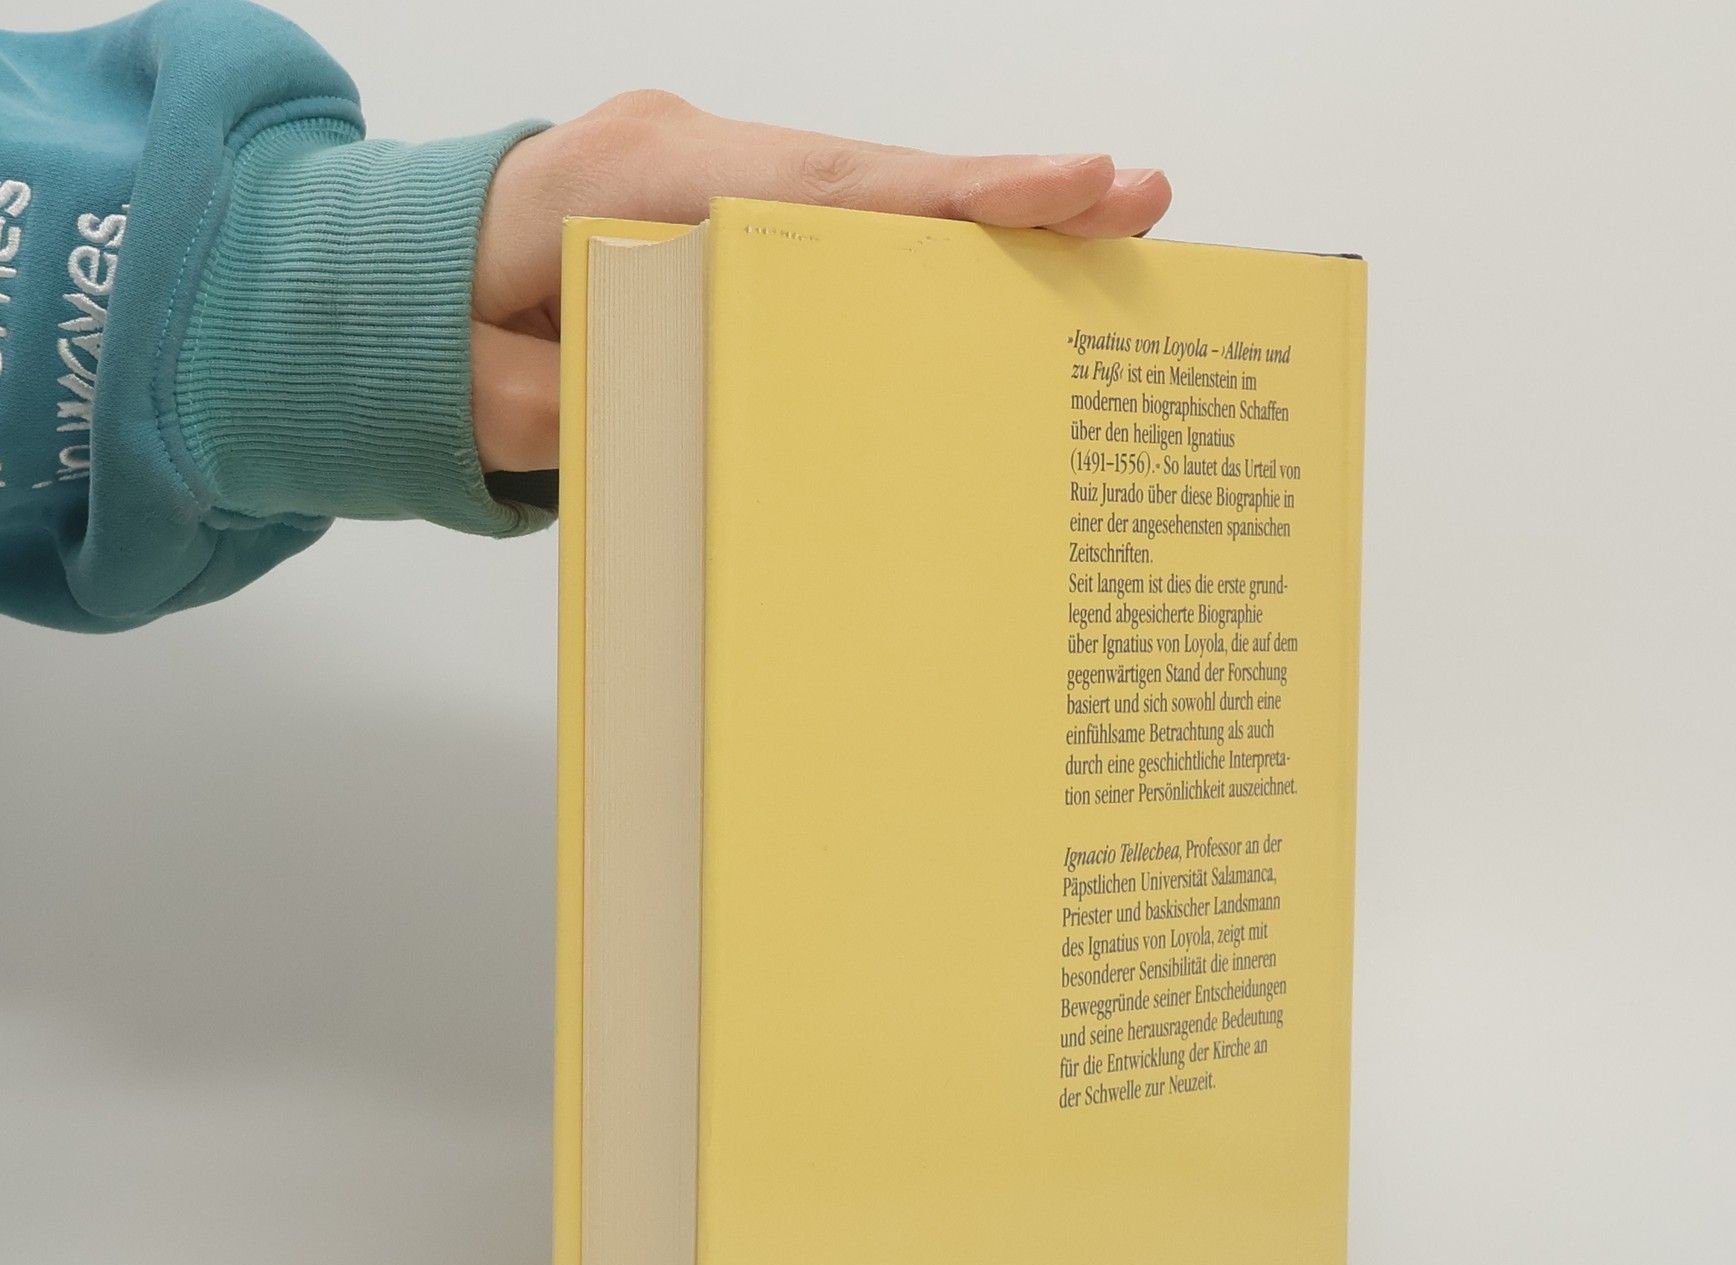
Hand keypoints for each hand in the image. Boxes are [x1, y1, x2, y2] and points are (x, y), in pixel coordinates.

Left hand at [470, 91, 1172, 471]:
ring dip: (984, 220)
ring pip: (869, 198)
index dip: (942, 198)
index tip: (1058, 189)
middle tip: (1136, 200)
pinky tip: (1008, 269)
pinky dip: (925, 249)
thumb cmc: (422, 327)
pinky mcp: (726, 214)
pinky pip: (841, 229)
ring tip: (1111, 228)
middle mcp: (687, 153)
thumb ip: (539, 408)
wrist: (378, 283)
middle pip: (872, 177)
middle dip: (1006, 195)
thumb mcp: (464, 386)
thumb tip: (632, 420)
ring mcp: (714, 177)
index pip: (813, 186)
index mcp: (627, 177)